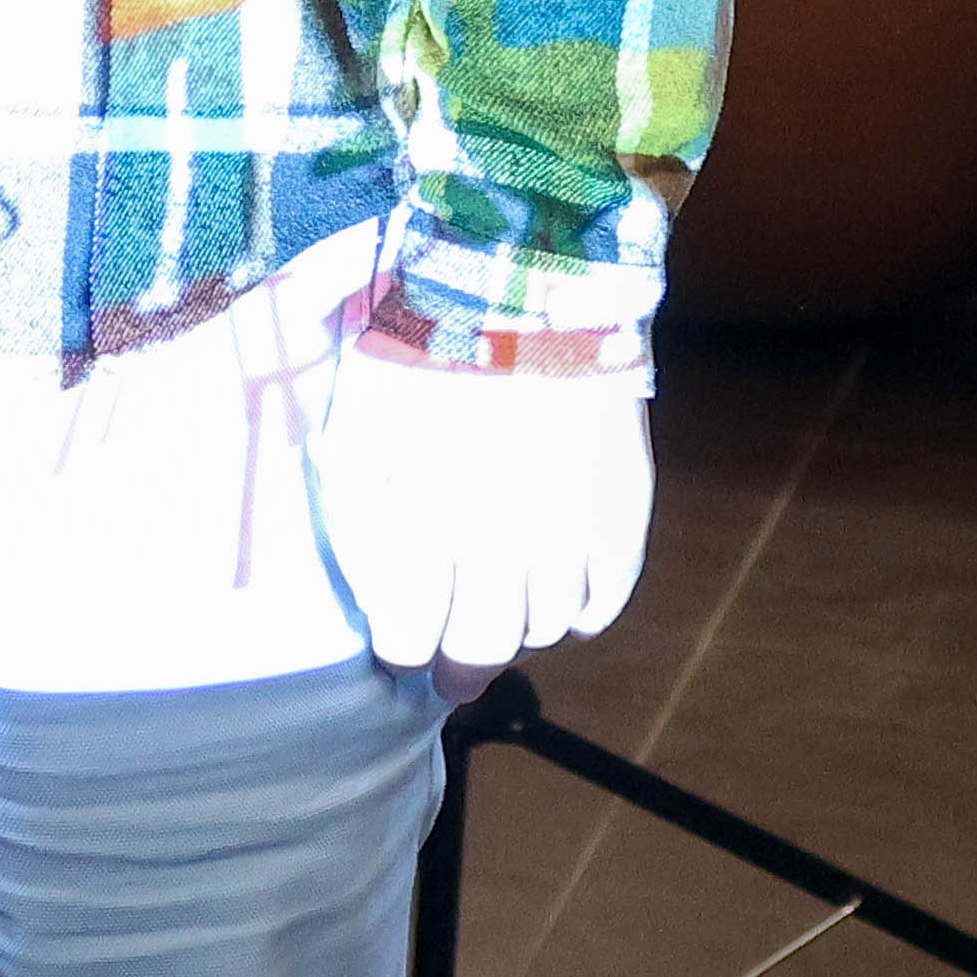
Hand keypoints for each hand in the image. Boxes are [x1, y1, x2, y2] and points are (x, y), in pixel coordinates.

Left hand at [307, 331, 651, 675]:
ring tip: (501, 623)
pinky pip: (601, 601)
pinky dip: (579, 613)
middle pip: (480, 649)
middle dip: (457, 671)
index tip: (399, 654)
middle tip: (448, 679)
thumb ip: (361, 513)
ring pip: (543, 629)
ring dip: (517, 634)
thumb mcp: (356, 432)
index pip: (409, 638)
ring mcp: (565, 537)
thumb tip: (371, 578)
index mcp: (419, 527)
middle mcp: (495, 548)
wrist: (519, 296)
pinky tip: (561, 605)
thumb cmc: (418, 356)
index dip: (403, 653)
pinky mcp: (619, 519)